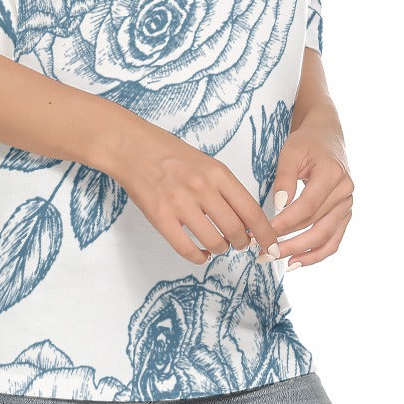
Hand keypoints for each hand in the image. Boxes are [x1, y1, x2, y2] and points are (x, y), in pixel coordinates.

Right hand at [108, 123, 281, 265]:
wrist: (132, 146)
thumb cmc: (170, 153)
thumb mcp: (205, 162)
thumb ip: (225, 188)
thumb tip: (245, 220)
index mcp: (217, 172)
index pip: (252, 211)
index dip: (266, 233)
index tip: (271, 245)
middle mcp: (202, 188)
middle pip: (236, 231)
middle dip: (242, 243)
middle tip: (240, 244)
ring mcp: (180, 203)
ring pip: (215, 242)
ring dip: (221, 249)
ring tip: (218, 245)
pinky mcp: (160, 217)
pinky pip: (187, 249)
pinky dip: (199, 257)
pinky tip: (201, 253)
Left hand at [267, 119, 354, 267]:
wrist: (327, 138)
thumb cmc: (306, 143)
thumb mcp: (291, 151)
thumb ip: (285, 177)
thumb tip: (279, 205)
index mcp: (332, 174)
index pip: (306, 207)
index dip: (285, 223)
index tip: (263, 232)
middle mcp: (345, 192)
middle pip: (316, 226)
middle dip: (289, 243)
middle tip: (264, 253)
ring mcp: (348, 204)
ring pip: (326, 238)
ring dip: (301, 253)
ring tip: (277, 261)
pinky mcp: (345, 214)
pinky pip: (333, 240)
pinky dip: (316, 254)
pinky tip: (296, 262)